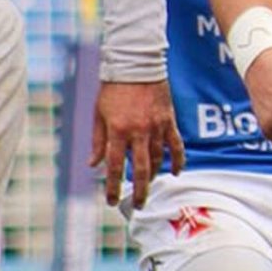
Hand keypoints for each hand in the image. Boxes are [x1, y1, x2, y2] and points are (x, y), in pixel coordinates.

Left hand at [90, 80, 184, 207]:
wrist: (136, 65)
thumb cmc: (113, 89)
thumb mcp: (99, 115)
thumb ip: (98, 141)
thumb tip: (94, 165)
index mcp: (118, 131)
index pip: (116, 167)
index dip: (114, 187)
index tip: (112, 201)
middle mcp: (138, 132)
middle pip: (141, 169)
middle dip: (140, 190)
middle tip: (139, 205)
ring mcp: (156, 126)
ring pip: (158, 158)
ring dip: (154, 175)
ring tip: (150, 185)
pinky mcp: (168, 120)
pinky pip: (176, 145)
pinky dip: (177, 160)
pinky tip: (176, 172)